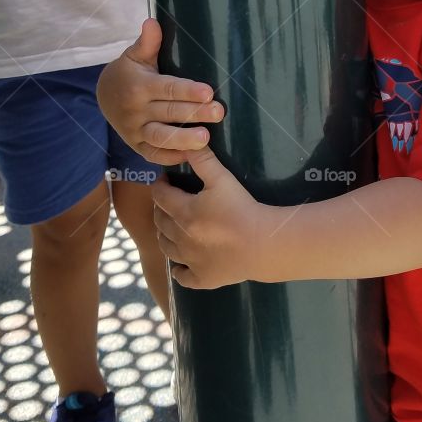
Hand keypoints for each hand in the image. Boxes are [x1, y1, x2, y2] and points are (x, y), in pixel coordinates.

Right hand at [96, 18, 224, 166]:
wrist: (105, 96)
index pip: (167, 89)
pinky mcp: (136, 146)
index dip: (187, 91)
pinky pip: (153, 154)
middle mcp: (137, 111)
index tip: (208, 92)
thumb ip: (147, 42)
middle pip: (168, 113)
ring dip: (183, 139)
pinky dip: (170, 157)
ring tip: (206, 139)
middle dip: (194, 114)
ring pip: (160, 137)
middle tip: (219, 113)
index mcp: (139, 86)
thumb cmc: (129, 71)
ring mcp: (135, 131)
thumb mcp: (135, 55)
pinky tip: (191, 156)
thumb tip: (152, 22)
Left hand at [152, 148, 270, 289]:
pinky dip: (178, 270)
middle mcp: (180, 238)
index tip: (165, 179)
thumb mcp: (222, 179)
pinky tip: (182, 264)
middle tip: (168, 201)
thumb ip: (203, 160)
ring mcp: (190, 261)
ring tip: (171, 228)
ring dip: (165, 236)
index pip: (160, 196)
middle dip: (160, 209)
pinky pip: (182, 277)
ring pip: (166, 248)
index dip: (160, 185)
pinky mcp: (202, 278)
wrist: (262, 243)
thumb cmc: (241, 208)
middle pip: (160, 222)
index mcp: (183, 212)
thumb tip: (188, 142)